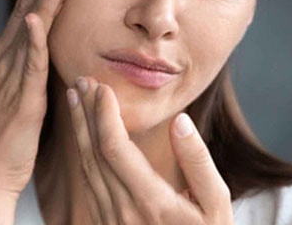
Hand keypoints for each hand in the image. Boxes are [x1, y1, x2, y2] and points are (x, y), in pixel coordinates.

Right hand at [0, 0, 71, 197]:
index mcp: (1, 56)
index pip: (18, 14)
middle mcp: (5, 62)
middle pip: (24, 18)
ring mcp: (13, 79)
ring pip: (31, 35)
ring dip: (41, 5)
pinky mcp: (23, 98)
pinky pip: (30, 65)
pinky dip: (34, 42)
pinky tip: (36, 20)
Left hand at [66, 76, 233, 224]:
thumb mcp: (216, 205)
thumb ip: (198, 162)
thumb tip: (180, 121)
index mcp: (150, 202)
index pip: (114, 148)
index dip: (104, 113)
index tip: (103, 87)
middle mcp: (122, 210)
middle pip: (93, 152)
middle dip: (85, 112)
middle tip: (81, 81)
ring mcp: (109, 219)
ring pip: (85, 165)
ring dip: (79, 128)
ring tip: (75, 99)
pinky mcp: (105, 223)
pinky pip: (87, 181)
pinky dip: (82, 151)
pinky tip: (83, 134)